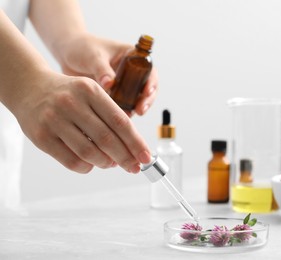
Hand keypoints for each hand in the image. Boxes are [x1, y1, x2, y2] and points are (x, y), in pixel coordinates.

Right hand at [13, 69, 150, 172]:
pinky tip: (92, 164)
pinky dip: (87, 167)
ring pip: (89, 152)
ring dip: (106, 163)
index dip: (136, 143)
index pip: (120, 122)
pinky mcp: (41, 136)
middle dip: (125, 157)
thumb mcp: (91, 94)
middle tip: (134, 167)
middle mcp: (72, 103)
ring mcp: (54, 119)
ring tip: (111, 163)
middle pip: (107, 139)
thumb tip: (131, 149)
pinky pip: (71, 161)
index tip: (146, 157)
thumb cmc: (68, 95)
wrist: (29, 88)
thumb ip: (109, 117)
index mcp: (90, 90)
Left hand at [53, 34, 157, 115]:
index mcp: (133, 56)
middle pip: (146, 89)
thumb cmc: (81, 47)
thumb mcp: (93, 56)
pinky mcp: (113, 95)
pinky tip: (115, 120)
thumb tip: (110, 84)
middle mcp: (131, 72)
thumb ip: (102, 69)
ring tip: (127, 117)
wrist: (66, 54)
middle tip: (140, 110)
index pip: (150, 71)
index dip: (151, 83)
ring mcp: (123, 85)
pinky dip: (120, 113)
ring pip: (135, 100)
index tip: (147, 93)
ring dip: (133, 109)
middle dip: (145, 101)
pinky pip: (121, 106)